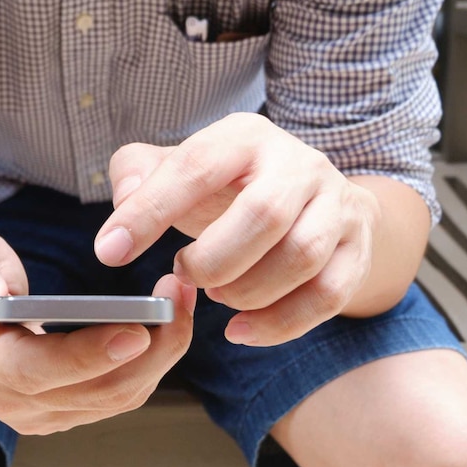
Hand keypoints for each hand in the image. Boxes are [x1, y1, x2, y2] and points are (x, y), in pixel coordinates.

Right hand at [0, 227, 196, 433]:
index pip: (39, 371)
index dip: (89, 356)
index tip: (138, 330)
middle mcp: (16, 402)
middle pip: (96, 391)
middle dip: (151, 348)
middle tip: (178, 295)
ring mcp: (45, 413)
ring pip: (119, 396)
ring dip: (162, 353)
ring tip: (181, 300)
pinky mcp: (69, 409)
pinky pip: (121, 394)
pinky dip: (153, 361)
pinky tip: (168, 323)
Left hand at [94, 112, 380, 346]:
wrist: (310, 196)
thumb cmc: (227, 185)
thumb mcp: (178, 166)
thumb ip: (137, 173)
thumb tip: (124, 202)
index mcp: (244, 137)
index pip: (195, 168)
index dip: (149, 211)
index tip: (110, 252)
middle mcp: (298, 163)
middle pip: (263, 214)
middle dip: (212, 259)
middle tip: (183, 273)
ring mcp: (335, 204)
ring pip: (301, 256)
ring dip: (247, 290)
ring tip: (216, 293)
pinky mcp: (356, 247)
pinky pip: (328, 295)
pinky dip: (280, 324)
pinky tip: (241, 329)